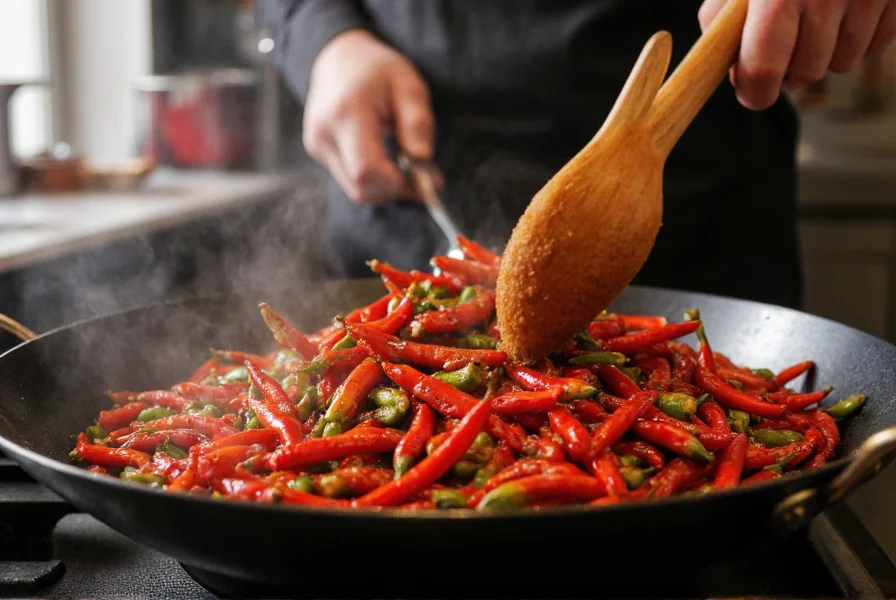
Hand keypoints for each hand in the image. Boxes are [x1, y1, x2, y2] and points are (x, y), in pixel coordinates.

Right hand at [303, 30, 435, 203]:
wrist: (337, 58)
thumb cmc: (376, 69)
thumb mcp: (408, 85)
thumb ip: (417, 123)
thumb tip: (423, 162)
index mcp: (346, 112)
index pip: (367, 169)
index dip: (397, 185)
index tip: (424, 184)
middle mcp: (324, 133)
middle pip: (359, 187)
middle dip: (394, 191)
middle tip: (420, 181)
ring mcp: (317, 145)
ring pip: (354, 189)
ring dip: (384, 189)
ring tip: (405, 169)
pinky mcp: (318, 152)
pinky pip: (348, 180)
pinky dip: (373, 181)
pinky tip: (386, 164)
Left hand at [699, 0, 895, 109]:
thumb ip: (722, 19)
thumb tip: (731, 67)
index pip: (764, 71)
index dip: (754, 92)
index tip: (751, 90)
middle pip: (806, 74)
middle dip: (789, 69)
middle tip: (783, 43)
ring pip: (842, 63)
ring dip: (825, 52)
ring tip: (815, 19)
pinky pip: (875, 45)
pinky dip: (858, 36)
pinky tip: (844, 10)